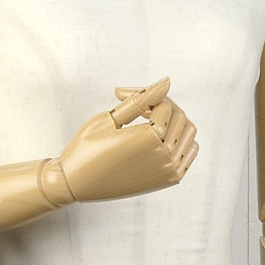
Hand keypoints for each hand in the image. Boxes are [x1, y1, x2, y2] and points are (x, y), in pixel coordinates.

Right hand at [42, 77, 198, 204]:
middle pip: (179, 117)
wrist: (75, 183)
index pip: (164, 104)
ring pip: (188, 133)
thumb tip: (167, 81)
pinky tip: (159, 137)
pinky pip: (188, 153)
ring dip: (173, 121)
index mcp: (150, 138)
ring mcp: (169, 170)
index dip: (143, 95)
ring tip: (147, 120)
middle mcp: (164, 156)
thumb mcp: (111, 117)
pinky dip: (180, 140)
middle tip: (134, 107)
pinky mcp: (168, 179)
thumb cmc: (86, 148)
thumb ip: (141, 98)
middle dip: (159, 105)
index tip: (118, 94)